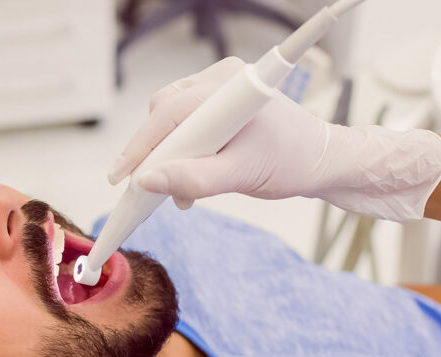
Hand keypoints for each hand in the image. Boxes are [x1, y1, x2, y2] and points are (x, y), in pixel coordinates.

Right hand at [107, 58, 440, 220]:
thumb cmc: (290, 162)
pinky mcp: (217, 105)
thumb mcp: (241, 175)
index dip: (141, 146)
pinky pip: (184, 124)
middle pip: (164, 114)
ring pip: (170, 121)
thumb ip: (195, 179)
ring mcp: (218, 91)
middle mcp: (220, 81)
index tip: (121, 176)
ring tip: (178, 190)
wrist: (319, 161)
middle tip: (149, 191)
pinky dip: (181, 152)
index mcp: (229, 88)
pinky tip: (188, 177)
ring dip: (168, 157)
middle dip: (155, 154)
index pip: (169, 113)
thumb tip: (150, 181)